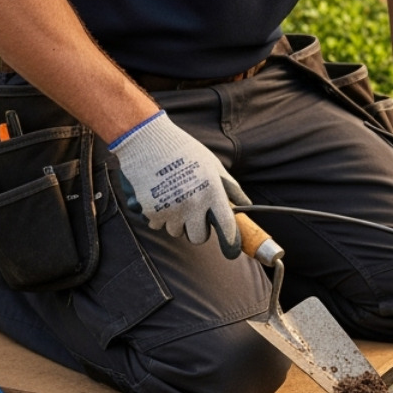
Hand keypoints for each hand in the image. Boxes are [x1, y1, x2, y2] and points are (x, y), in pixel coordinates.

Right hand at [109, 110, 248, 258]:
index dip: (231, 243)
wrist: (147, 140)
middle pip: (199, 238)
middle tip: (192, 214)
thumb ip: (230, 187)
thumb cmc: (183, 150)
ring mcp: (172, 209)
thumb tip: (246, 205)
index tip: (232, 251)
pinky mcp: (152, 211)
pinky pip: (157, 225)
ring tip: (173, 198)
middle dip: (197, 230)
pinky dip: (158, 216)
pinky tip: (158, 197)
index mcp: (212, 192)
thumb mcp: (212, 164)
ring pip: (177, 232)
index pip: (227, 227)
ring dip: (176, 222)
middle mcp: (194, 204)